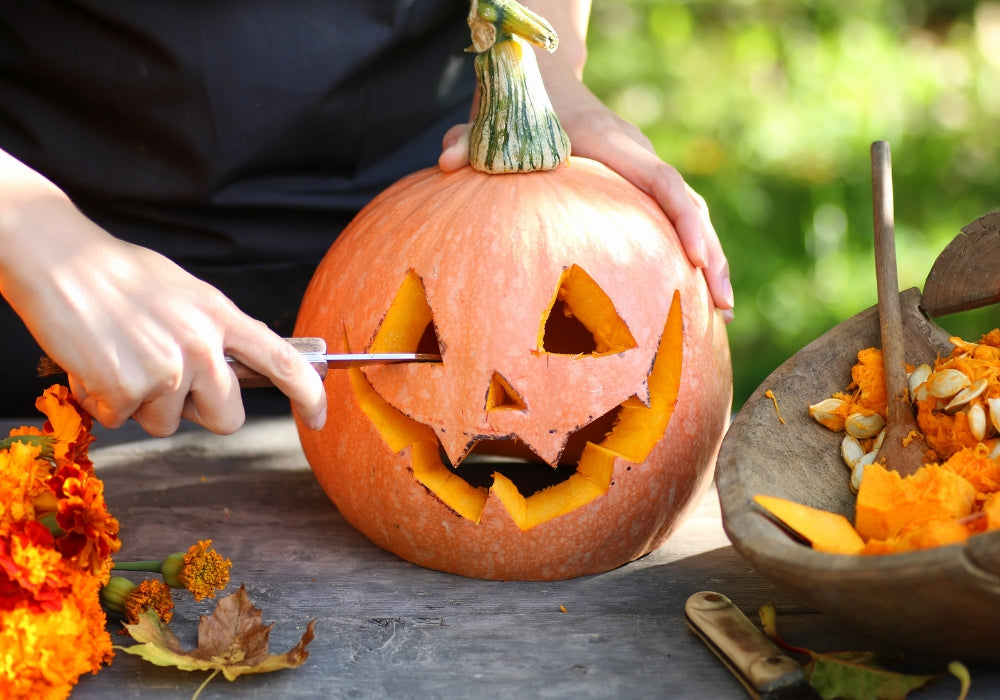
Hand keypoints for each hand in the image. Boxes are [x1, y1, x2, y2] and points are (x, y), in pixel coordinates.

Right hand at [0, 153, 326, 434]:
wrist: (59, 260)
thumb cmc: (120, 275)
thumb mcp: (187, 294)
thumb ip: (217, 331)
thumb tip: (239, 366)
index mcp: (221, 317)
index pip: (284, 362)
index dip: (310, 395)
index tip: (320, 417)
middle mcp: (202, 346)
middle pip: (227, 417)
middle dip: (199, 411)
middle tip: (165, 378)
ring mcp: (166, 370)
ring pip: (168, 424)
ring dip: (143, 403)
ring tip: (122, 356)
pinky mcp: (126, 390)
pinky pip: (123, 419)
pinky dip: (105, 400)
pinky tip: (96, 363)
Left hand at [438, 7, 733, 320]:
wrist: (545, 81)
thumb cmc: (522, 107)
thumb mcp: (495, 120)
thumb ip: (471, 140)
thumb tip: (444, 162)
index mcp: (613, 144)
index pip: (662, 181)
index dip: (684, 219)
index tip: (698, 258)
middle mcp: (638, 155)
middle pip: (689, 204)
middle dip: (711, 254)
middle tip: (723, 307)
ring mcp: (643, 170)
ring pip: (689, 215)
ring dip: (709, 261)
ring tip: (721, 315)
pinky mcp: (638, 189)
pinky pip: (671, 220)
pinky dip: (685, 254)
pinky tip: (689, 298)